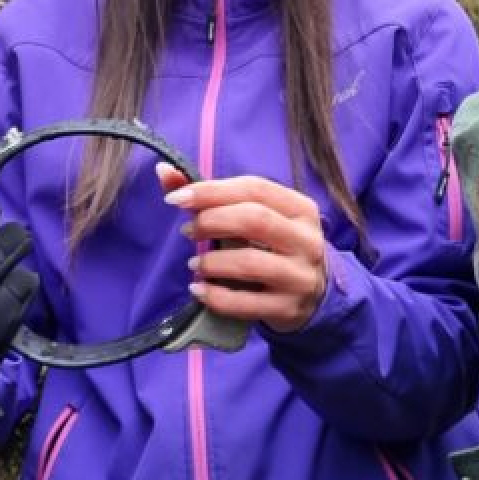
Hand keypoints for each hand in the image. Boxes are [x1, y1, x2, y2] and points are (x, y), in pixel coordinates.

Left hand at [160, 164, 328, 333]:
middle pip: (254, 220)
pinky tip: (198, 289)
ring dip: (212, 261)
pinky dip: (215, 296)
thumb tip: (164, 171)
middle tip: (188, 230)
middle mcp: (306, 240)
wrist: (315, 295)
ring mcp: (299, 277)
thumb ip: (210, 195)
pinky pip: (246, 303)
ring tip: (194, 262)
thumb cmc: (274, 246)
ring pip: (250, 262)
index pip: (254, 188)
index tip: (176, 198)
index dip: (211, 190)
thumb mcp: (255, 216)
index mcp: (299, 208)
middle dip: (211, 221)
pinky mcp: (288, 308)